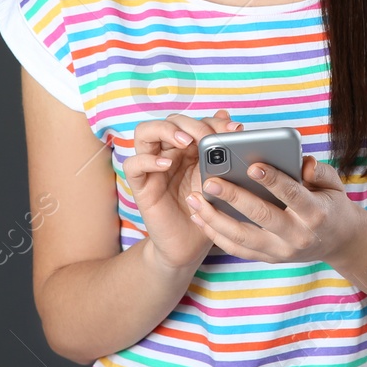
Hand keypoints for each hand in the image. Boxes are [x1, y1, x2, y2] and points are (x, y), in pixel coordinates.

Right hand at [123, 110, 241, 270]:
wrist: (192, 245)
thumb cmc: (207, 211)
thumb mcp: (222, 180)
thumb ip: (224, 153)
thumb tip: (233, 122)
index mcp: (189, 148)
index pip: (195, 121)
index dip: (213, 121)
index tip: (233, 130)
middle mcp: (169, 152)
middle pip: (170, 121)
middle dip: (192, 124)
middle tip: (208, 137)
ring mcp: (152, 167)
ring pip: (145, 132)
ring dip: (166, 131)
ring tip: (185, 142)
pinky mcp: (141, 186)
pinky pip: (133, 164)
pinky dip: (148, 160)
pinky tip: (167, 164)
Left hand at [186, 154, 363, 264]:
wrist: (339, 242)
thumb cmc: (332, 204)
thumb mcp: (335, 184)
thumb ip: (320, 171)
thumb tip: (303, 164)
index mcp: (316, 213)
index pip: (292, 194)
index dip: (273, 180)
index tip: (252, 165)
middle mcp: (298, 235)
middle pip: (261, 216)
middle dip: (234, 198)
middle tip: (210, 181)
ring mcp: (281, 251)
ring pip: (242, 237)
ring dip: (214, 219)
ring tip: (194, 199)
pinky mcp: (269, 258)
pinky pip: (237, 249)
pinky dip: (216, 235)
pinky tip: (199, 217)